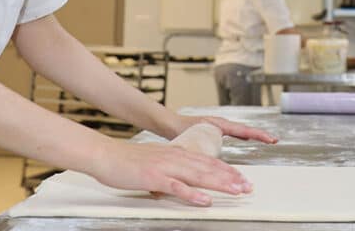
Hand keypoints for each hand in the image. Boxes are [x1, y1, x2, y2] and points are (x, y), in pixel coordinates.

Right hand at [90, 139, 252, 205]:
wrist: (107, 155)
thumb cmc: (129, 161)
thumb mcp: (158, 162)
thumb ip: (173, 171)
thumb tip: (182, 182)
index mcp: (179, 154)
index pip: (209, 162)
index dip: (228, 170)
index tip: (242, 179)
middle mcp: (177, 158)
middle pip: (210, 168)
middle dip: (231, 178)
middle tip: (248, 187)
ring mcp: (166, 167)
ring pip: (199, 176)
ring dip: (220, 184)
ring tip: (236, 191)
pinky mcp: (154, 177)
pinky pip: (177, 187)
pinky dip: (192, 194)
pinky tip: (204, 200)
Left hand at [175, 115, 277, 144]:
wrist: (168, 124)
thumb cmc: (178, 130)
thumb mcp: (190, 140)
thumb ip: (199, 150)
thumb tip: (205, 162)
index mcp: (218, 124)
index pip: (242, 129)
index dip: (257, 135)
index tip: (270, 139)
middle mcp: (221, 123)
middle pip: (245, 129)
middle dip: (260, 134)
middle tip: (274, 140)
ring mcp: (220, 126)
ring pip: (241, 130)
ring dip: (254, 135)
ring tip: (268, 140)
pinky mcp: (217, 130)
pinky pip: (235, 132)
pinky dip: (245, 135)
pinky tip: (249, 139)